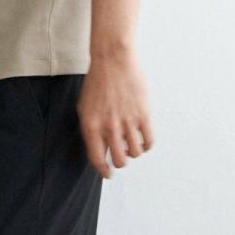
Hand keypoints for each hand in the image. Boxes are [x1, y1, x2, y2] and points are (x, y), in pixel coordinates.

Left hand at [78, 51, 154, 178]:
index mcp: (92, 126)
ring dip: (134, 152)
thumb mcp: (85, 107)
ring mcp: (127, 122)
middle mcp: (109, 127)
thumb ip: (91, 129)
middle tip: (122, 156)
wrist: (112, 60)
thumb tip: (100, 148)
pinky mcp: (143, 115)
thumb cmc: (97, 82)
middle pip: (120, 159)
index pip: (98, 159)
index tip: (108, 174)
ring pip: (135, 153)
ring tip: (132, 144)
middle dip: (120, 162)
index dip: (104, 170)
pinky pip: (148, 141)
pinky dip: (146, 146)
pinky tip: (143, 140)